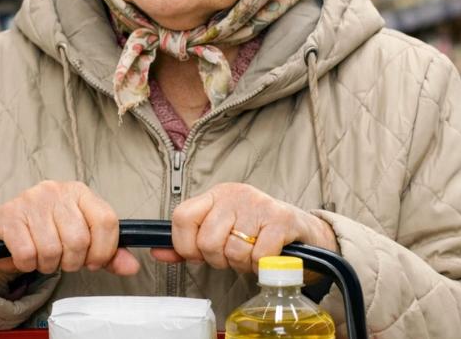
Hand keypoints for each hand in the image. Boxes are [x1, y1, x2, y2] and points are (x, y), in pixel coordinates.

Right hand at [0, 181, 139, 286]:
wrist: (7, 225)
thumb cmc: (50, 228)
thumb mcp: (83, 235)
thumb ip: (109, 252)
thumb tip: (132, 267)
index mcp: (80, 192)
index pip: (107, 221)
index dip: (104, 250)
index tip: (94, 261)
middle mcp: (56, 191)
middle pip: (80, 240)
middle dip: (73, 261)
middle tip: (65, 259)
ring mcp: (31, 201)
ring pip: (52, 250)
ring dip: (50, 264)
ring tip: (46, 256)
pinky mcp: (8, 216)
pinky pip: (27, 254)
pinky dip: (29, 264)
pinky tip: (29, 255)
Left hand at [151, 183, 338, 273]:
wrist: (303, 230)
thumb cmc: (257, 232)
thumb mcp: (221, 231)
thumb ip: (189, 243)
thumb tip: (157, 252)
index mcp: (216, 195)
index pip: (182, 217)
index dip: (185, 245)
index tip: (199, 255)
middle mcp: (235, 195)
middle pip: (207, 241)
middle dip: (219, 260)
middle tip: (233, 257)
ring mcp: (259, 204)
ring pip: (233, 251)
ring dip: (243, 264)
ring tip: (252, 255)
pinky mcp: (281, 219)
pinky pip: (258, 255)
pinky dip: (261, 266)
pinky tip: (267, 257)